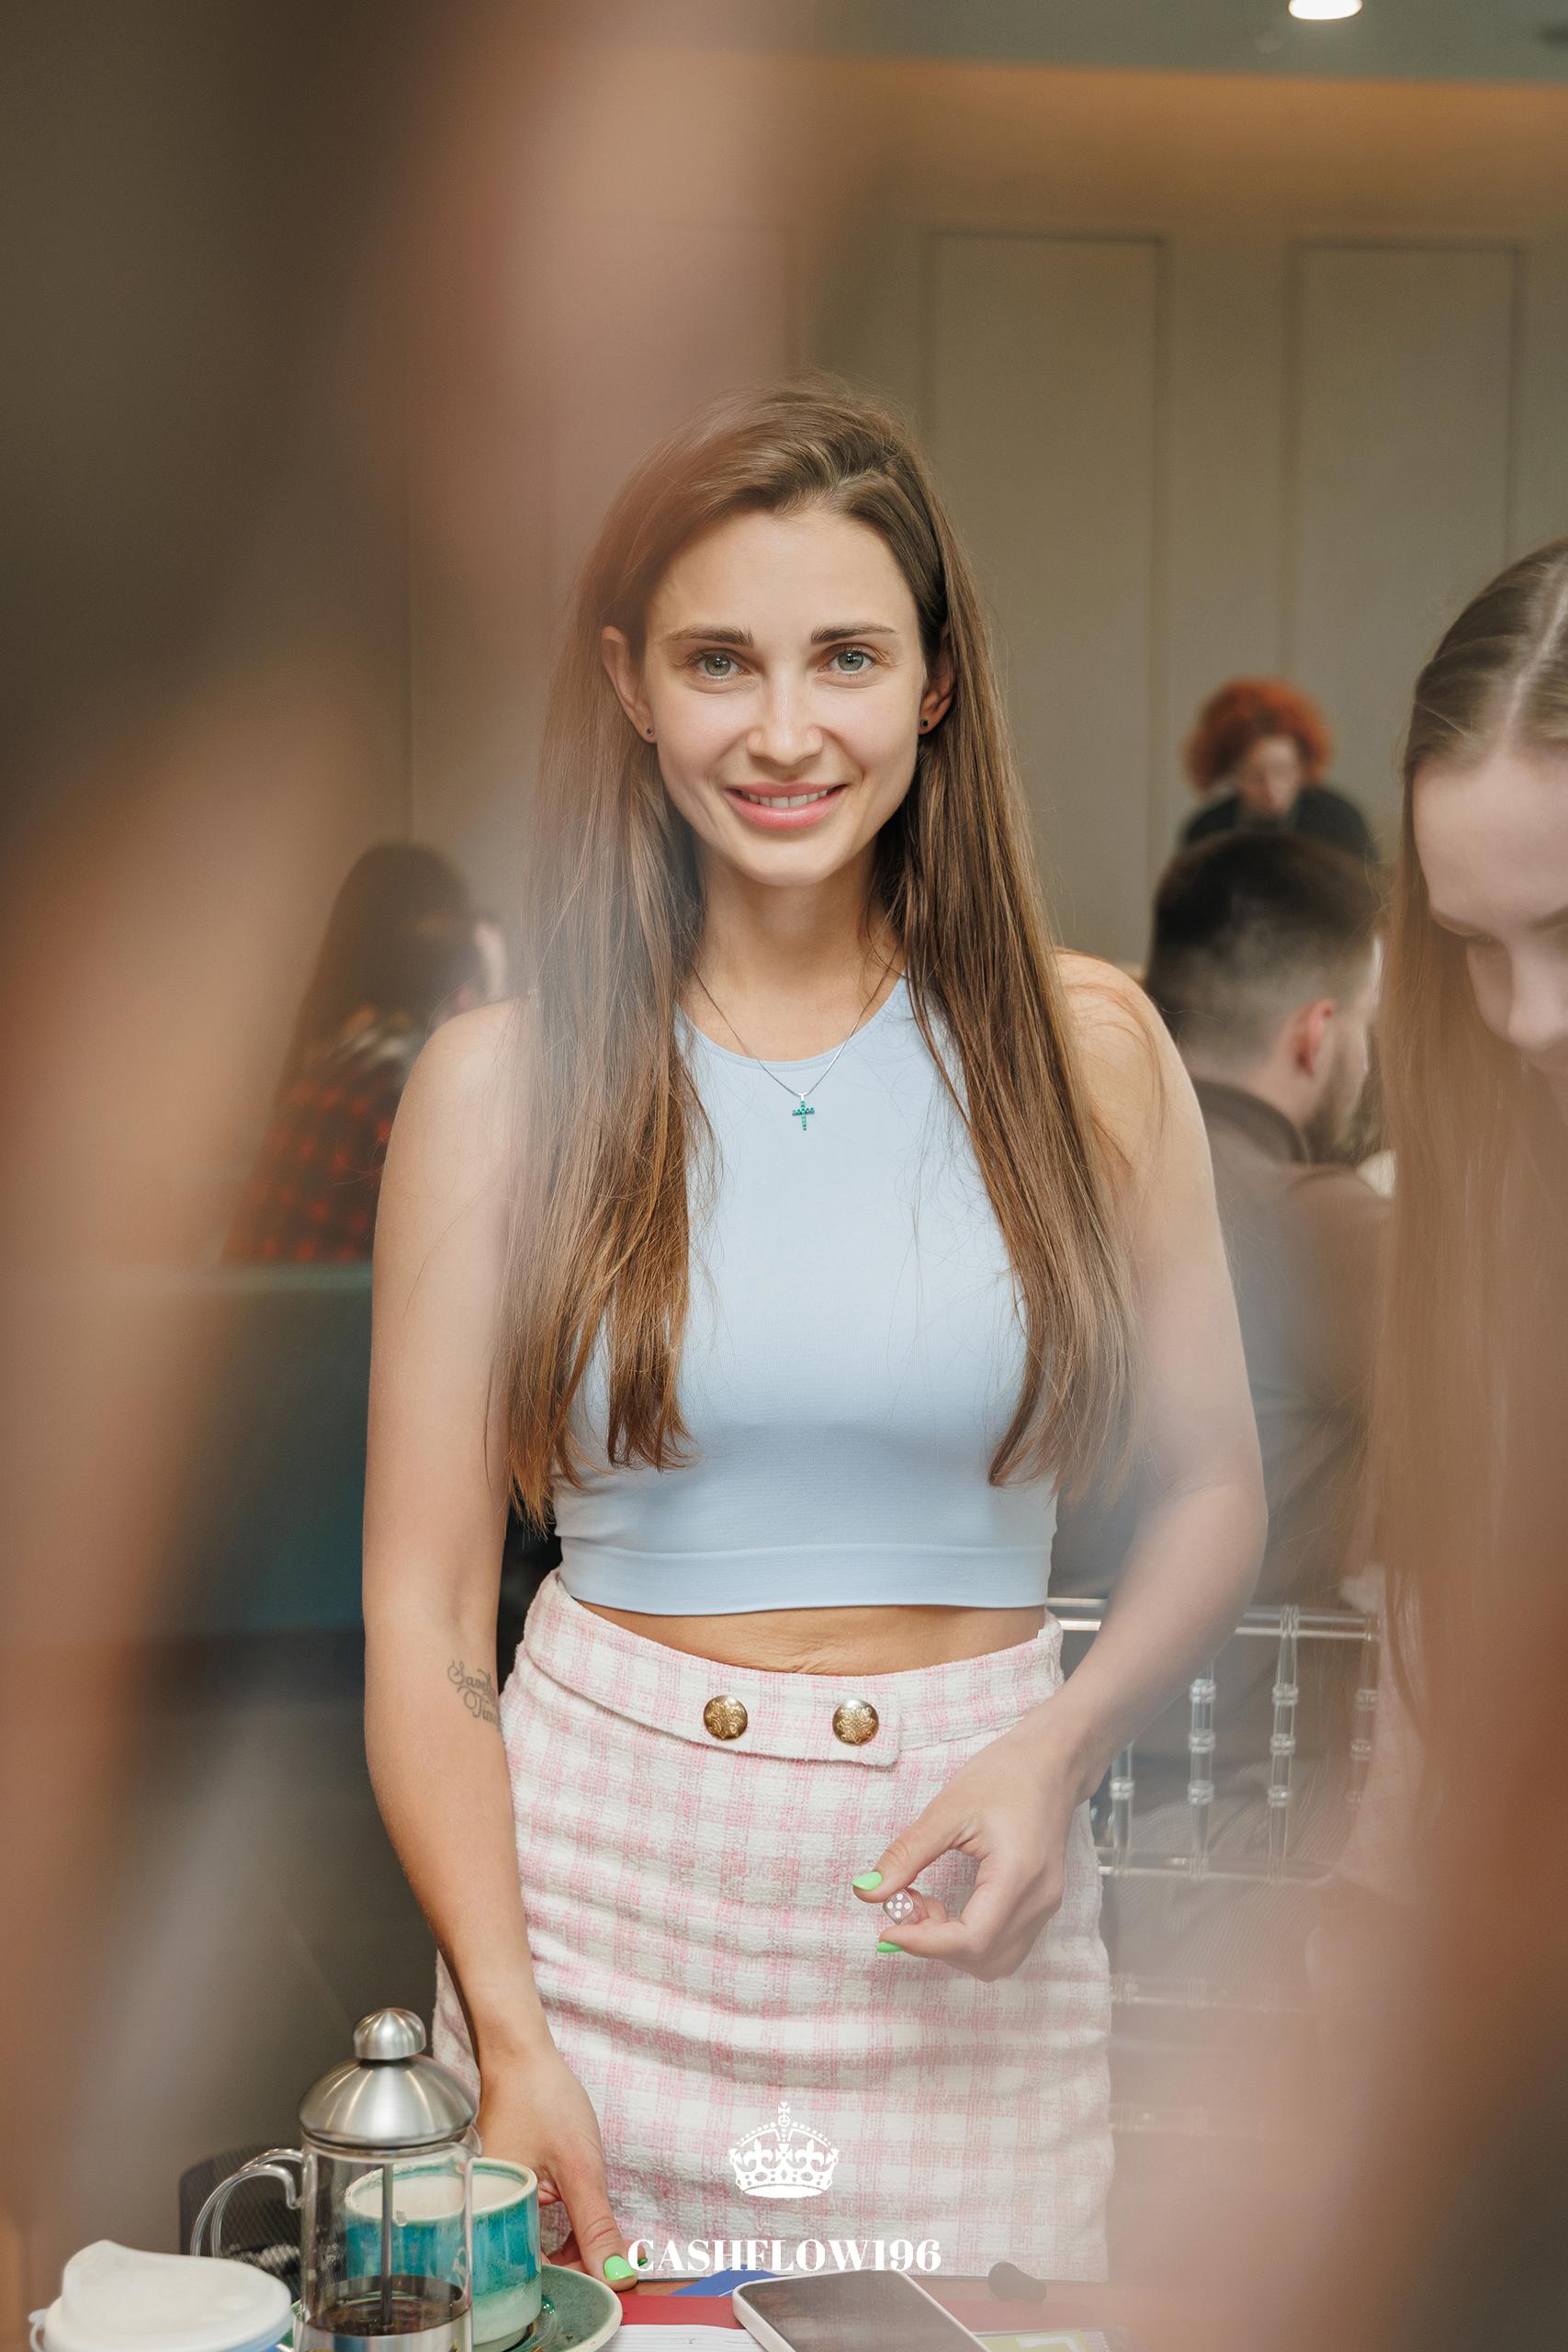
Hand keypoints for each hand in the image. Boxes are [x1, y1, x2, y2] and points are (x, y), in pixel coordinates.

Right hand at [475, 2042, 638, 2285]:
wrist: (523, 2057)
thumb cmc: (544, 2100)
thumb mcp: (580, 2166)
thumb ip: (596, 2225)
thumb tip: (617, 2274)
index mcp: (492, 2214)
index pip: (533, 2273)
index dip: (576, 2281)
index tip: (612, 2280)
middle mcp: (485, 2215)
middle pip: (532, 2265)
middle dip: (576, 2268)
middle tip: (614, 2263)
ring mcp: (493, 2204)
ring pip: (532, 2248)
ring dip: (568, 2252)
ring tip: (603, 2248)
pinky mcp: (504, 2195)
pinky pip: (528, 2228)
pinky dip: (556, 2234)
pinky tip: (577, 2231)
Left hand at [851, 1721, 1084, 1980]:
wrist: (1051, 1763)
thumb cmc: (1004, 1776)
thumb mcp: (947, 1811)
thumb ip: (906, 1855)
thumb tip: (867, 1892)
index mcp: (1017, 1875)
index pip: (971, 1939)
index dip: (923, 1944)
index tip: (886, 1930)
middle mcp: (1039, 1901)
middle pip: (982, 1959)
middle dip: (935, 1944)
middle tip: (905, 1903)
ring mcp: (1045, 1906)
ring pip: (995, 1961)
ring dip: (952, 1946)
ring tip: (926, 1903)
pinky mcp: (1042, 1905)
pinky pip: (1005, 1945)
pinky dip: (970, 1939)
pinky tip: (949, 1907)